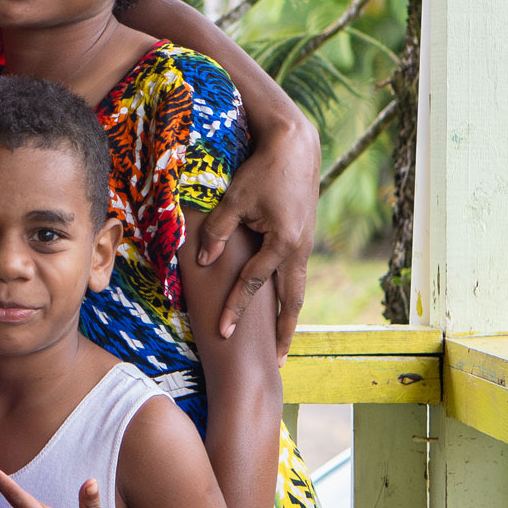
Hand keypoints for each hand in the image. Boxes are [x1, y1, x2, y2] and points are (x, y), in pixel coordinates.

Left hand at [196, 113, 318, 360]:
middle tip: (278, 362)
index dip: (235, 309)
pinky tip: (281, 304)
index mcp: (282, 243)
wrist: (296, 145)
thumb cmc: (262, 169)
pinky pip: (295, 273)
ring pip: (297, 289)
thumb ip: (217, 231)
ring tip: (283, 341)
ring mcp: (305, 244)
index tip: (223, 332)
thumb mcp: (235, 199)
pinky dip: (289, 293)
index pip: (253, 284)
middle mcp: (298, 249)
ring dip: (290, 316)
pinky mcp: (303, 237)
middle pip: (291, 302)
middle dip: (283, 333)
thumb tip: (202, 260)